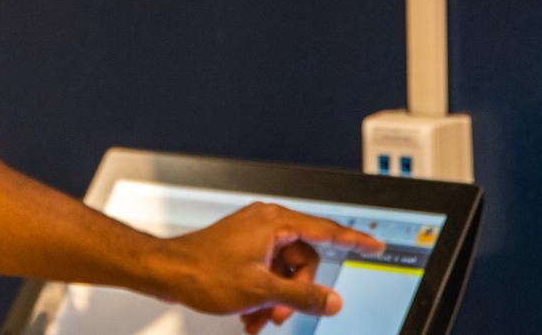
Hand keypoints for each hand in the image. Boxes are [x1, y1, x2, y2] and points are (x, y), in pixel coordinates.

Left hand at [146, 202, 382, 332]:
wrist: (166, 271)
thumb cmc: (203, 272)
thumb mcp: (261, 291)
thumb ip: (302, 296)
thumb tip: (332, 300)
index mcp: (275, 222)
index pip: (326, 231)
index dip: (354, 241)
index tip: (375, 245)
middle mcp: (267, 222)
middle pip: (305, 261)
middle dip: (294, 293)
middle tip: (277, 314)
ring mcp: (254, 235)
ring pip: (285, 272)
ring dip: (276, 300)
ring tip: (258, 319)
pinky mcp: (244, 248)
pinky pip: (267, 272)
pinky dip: (263, 295)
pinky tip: (249, 315)